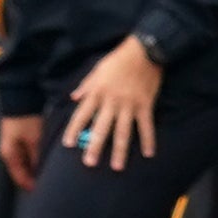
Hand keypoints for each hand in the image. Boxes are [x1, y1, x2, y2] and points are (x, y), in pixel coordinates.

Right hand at [0, 113, 42, 190]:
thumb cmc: (25, 120)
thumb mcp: (34, 139)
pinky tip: (44, 161)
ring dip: (34, 168)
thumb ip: (37, 155)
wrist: (21, 101)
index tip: (40, 191)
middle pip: (21, 171)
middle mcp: (10, 153)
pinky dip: (34, 159)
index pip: (19, 176)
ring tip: (47, 175)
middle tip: (46, 185)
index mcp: (9, 155)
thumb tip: (41, 170)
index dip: (29, 184)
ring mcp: (14, 146)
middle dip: (32, 178)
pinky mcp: (20, 139)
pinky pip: (27, 155)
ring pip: (24, 163)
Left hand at [63, 34, 161, 169]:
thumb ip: (86, 86)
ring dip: (120, 150)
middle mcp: (111, 102)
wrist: (145, 50)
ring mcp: (129, 105)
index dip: (74, 130)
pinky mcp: (145, 105)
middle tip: (89, 163)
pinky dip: (149, 140)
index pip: (82, 115)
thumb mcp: (97, 70)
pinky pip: (146, 125)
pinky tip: (149, 154)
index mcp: (97, 93)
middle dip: (95, 146)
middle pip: (101, 128)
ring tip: (117, 167)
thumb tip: (73, 97)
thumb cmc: (119, 59)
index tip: (68, 144)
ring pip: (123, 131)